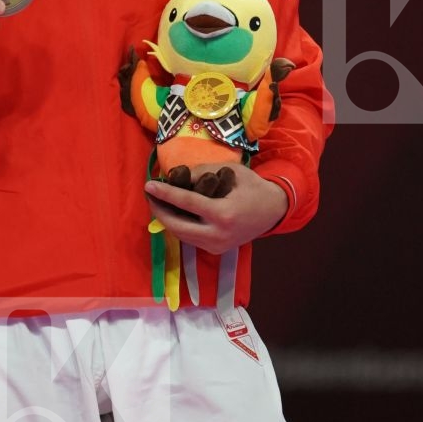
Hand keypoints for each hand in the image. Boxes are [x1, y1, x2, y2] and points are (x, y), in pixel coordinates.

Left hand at [143, 162, 288, 254]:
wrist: (274, 210)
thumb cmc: (254, 187)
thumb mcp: (230, 171)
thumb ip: (202, 172)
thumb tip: (176, 175)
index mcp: (223, 214)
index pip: (186, 203)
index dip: (165, 193)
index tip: (148, 185)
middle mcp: (218, 234)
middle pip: (177, 226)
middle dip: (159, 211)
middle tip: (149, 196)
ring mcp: (217, 246)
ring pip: (182, 236)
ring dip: (166, 220)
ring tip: (157, 202)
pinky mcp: (216, 250)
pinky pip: (191, 238)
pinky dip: (179, 226)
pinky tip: (172, 213)